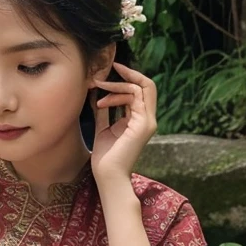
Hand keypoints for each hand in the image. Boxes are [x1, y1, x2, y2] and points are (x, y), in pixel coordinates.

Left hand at [89, 61, 156, 184]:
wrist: (108, 174)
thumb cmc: (105, 156)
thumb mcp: (103, 128)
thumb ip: (104, 112)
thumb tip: (98, 95)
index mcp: (140, 119)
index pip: (141, 91)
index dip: (128, 78)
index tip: (111, 71)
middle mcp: (147, 118)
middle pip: (146, 85)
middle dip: (126, 75)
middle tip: (105, 73)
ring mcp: (148, 121)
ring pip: (140, 88)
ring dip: (116, 87)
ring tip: (98, 94)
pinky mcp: (143, 124)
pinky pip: (136, 97)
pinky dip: (117, 95)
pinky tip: (102, 101)